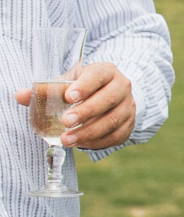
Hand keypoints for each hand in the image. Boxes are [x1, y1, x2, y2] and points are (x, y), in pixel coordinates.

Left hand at [13, 62, 135, 149]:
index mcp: (106, 72)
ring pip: (113, 120)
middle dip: (86, 111)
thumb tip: (21, 96)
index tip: (68, 96)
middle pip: (108, 99)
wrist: (111, 92)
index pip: (98, 76)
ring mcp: (128, 106)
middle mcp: (122, 87)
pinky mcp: (130, 124)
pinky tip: (82, 144)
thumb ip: (46, 89)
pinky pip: (117, 135)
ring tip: (67, 140)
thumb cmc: (85, 86)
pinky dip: (98, 141)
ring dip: (89, 132)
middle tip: (65, 121)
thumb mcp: (68, 82)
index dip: (85, 86)